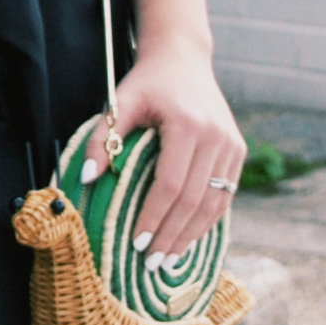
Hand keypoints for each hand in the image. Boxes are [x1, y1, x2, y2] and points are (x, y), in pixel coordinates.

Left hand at [108, 37, 243, 262]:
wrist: (183, 60)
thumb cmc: (147, 85)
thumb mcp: (119, 104)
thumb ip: (102, 140)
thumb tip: (88, 180)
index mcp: (189, 125)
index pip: (171, 185)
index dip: (155, 217)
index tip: (137, 244)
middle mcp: (217, 136)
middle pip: (195, 200)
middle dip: (172, 235)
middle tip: (152, 264)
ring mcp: (232, 144)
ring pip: (215, 203)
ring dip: (192, 235)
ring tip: (170, 260)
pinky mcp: (238, 151)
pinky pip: (226, 195)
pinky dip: (207, 221)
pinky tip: (188, 238)